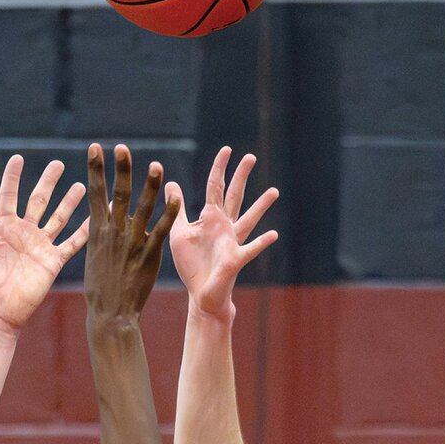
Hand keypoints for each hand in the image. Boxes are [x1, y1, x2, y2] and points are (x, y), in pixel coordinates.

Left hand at [0, 157, 88, 331]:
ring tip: (81, 184)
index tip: (18, 158)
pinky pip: (72, 243)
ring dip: (69, 202)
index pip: (9, 196)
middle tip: (57, 163)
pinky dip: (84, 231)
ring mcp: (40, 245)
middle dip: (48, 182)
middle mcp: (24, 233)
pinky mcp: (53, 261)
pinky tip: (95, 217)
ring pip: (58, 217)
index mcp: (4, 227)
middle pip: (38, 201)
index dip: (13, 177)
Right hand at [83, 144, 179, 321]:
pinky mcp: (149, 255)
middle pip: (118, 195)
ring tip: (155, 165)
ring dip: (149, 185)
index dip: (96, 169)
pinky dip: (169, 213)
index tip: (96, 148)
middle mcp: (114, 233)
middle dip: (120, 170)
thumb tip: (101, 215)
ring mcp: (132, 243)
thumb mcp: (93, 256)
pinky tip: (176, 197)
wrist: (111, 314)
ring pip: (142, 208)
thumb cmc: (100, 289)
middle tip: (122, 148)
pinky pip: (161, 230)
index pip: (95, 194)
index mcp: (98, 232)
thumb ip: (99, 233)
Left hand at [167, 147, 278, 316]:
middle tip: (251, 156)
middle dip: (241, 177)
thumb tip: (170, 183)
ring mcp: (232, 242)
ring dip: (260, 205)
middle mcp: (225, 226)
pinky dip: (262, 242)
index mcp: (211, 218)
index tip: (227, 149)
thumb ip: (177, 209)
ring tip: (274, 191)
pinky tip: (273, 234)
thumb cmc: (192, 265)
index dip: (220, 169)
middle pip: (234, 196)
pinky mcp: (235, 260)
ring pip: (248, 219)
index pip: (215, 187)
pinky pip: (251, 249)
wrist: (201, 294)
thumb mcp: (179, 233)